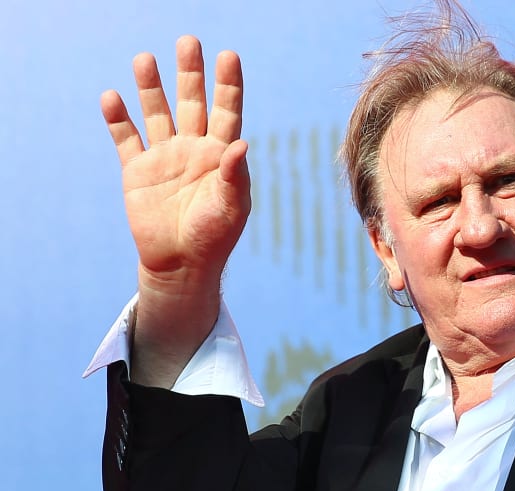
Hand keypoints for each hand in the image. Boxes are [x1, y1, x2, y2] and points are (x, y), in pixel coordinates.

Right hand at [100, 36, 250, 385]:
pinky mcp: (138, 171)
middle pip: (192, 102)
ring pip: (158, 113)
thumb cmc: (215, 236)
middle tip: (188, 42)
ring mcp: (165, 157)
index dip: (228, 84)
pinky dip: (118, 120)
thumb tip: (242, 142)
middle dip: (190, 73)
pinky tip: (112, 97)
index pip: (226, 111)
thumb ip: (234, 175)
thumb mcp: (231, 207)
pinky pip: (126, 139)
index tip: (228, 56)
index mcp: (221, 154)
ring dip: (151, 88)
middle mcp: (194, 149)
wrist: (182, 264)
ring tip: (145, 59)